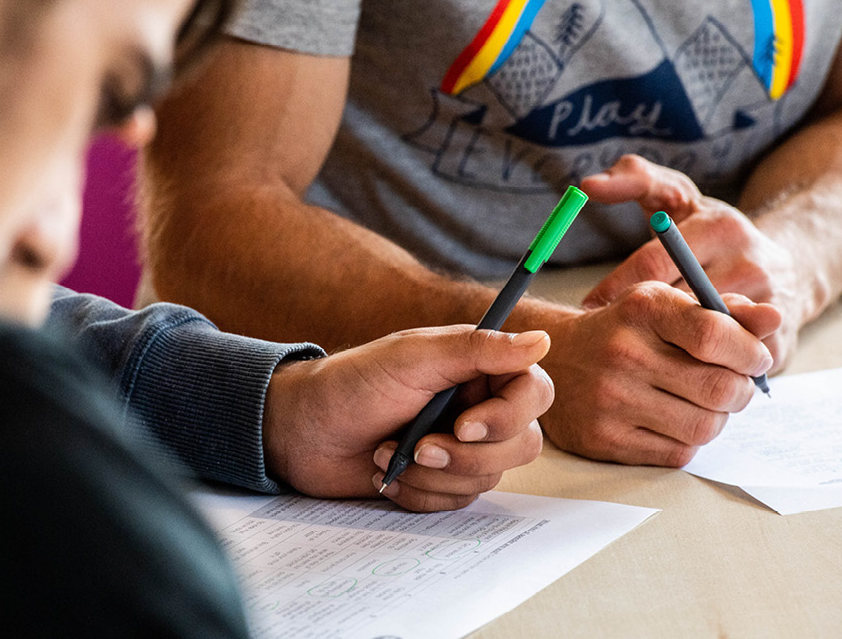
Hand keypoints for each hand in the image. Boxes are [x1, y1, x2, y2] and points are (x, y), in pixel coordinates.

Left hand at [263, 326, 552, 511]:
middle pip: (521, 444)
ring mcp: (462, 446)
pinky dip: (420, 493)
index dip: (508, 416)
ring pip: (489, 478)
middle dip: (466, 455)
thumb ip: (477, 349)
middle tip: (418, 446)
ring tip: (388, 453)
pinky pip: (457, 502)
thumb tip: (541, 340)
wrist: (300, 432)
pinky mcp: (441, 480)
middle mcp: (478, 406)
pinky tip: (386, 474)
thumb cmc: (351, 384)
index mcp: (479, 369)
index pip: (534, 393)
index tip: (464, 424)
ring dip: (435, 474)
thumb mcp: (411, 358)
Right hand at [541, 282, 780, 465]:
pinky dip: (688, 440)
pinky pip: (677, 453)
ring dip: (717, 419)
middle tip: (733, 386)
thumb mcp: (667, 306)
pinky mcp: (604, 439)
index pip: (715, 335)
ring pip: (704, 427)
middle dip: (741, 392)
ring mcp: (610, 400)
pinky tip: (674, 420)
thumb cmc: (624, 331)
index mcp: (642, 310)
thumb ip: (724, 312)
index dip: (750, 353)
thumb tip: (774, 319)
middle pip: (719, 389)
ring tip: (702, 404)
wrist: (555, 360)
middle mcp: (622, 353)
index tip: (755, 359)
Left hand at [580, 155, 809, 368]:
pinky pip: (725, 371)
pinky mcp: (779, 346)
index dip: (614, 289)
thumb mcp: (680, 198)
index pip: (653, 266)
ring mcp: (770, 309)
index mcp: (721, 229)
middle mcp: (751, 266)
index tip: (588, 307)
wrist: (791, 267)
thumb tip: (587, 185)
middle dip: (637, 325)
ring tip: (635, 359)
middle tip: (604, 338)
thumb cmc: (713, 234)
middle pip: (676, 308)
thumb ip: (635, 180)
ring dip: (665, 353)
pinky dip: (696, 373)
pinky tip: (672, 373)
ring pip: (700, 345)